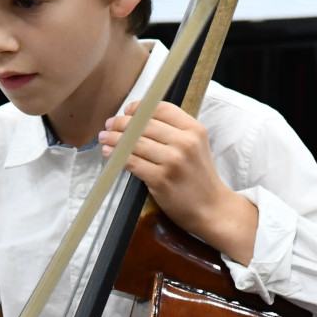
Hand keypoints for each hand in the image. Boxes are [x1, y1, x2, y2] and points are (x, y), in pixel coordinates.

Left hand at [99, 102, 258, 264]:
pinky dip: (117, 156)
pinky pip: (132, 162)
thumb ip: (175, 132)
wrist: (212, 209)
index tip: (127, 111)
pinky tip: (110, 154)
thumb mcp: (196, 147)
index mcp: (194, 130)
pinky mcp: (161, 179)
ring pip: (134, 142)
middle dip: (121, 123)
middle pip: (144, 124)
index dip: (140, 107)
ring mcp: (172, 161)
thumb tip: (139, 121)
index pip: (161, 109)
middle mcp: (185, 142)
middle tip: (109, 125)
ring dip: (114, 139)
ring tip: (104, 138)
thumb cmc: (200, 178)